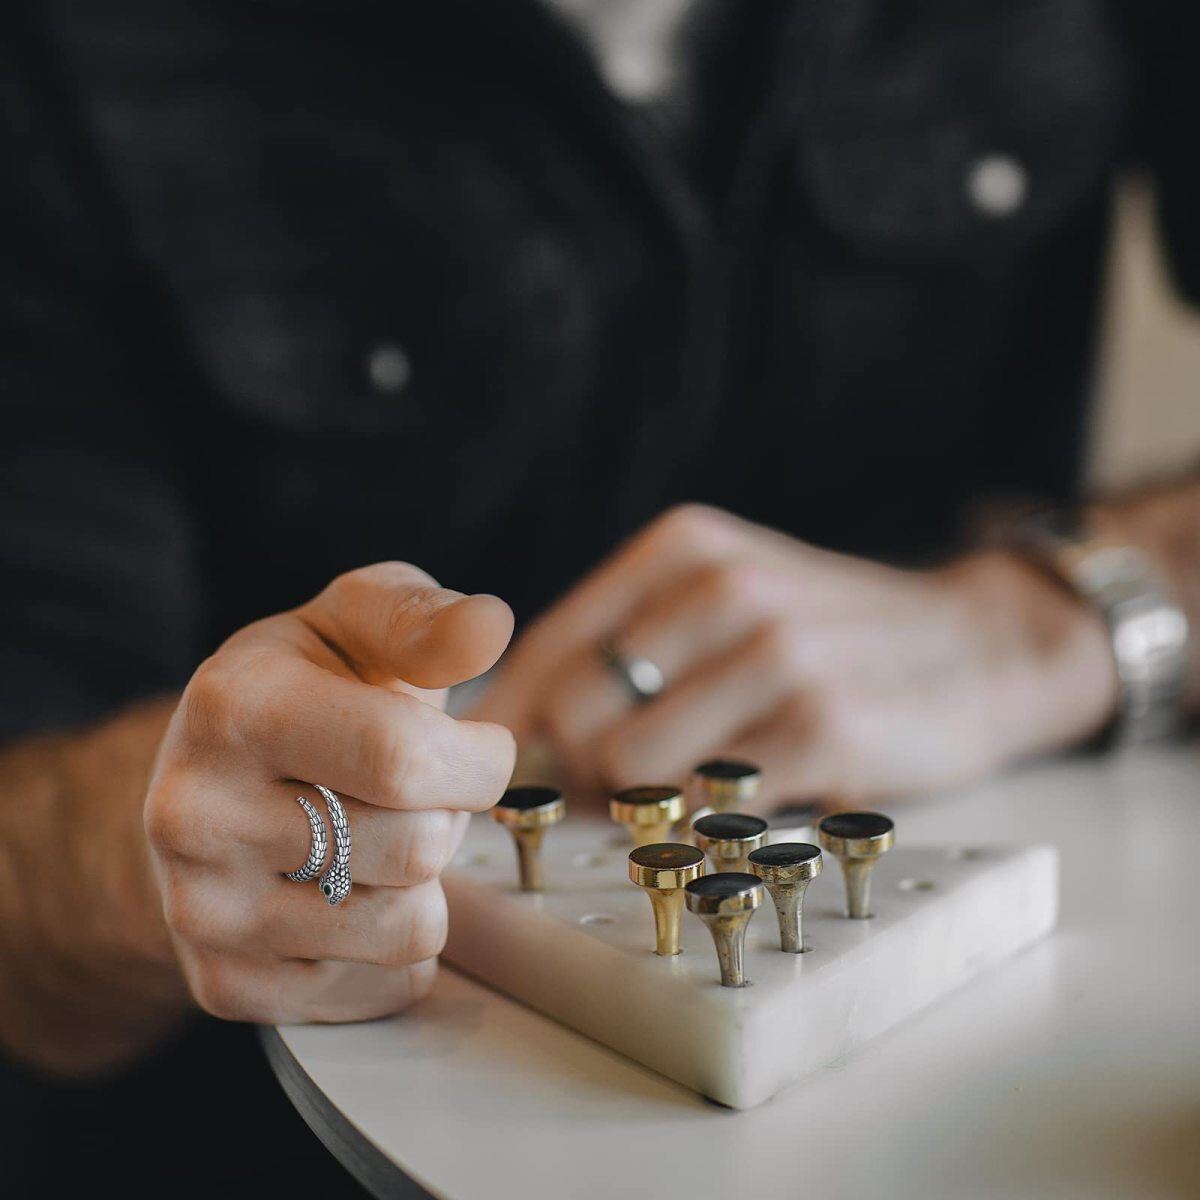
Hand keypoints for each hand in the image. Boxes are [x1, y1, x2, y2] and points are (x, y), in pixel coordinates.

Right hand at [145, 563, 514, 1023]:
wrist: (208, 776)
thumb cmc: (302, 689)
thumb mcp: (356, 622)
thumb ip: (423, 620)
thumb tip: (487, 625)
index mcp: (235, 708)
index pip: (403, 758)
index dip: (478, 760)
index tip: (480, 749)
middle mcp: (197, 814)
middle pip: (417, 847)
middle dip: (452, 817)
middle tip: (416, 794)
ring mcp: (202, 911)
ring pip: (409, 928)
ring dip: (429, 884)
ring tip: (384, 838)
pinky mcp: (225, 985)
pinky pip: (386, 988)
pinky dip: (400, 946)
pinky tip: (358, 891)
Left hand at [475, 505, 1116, 805]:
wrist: (976, 644)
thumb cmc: (825, 631)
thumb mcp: (725, 594)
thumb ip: (627, 643)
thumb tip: (515, 731)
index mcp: (682, 548)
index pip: (547, 647)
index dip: (511, 723)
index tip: (500, 771)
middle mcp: (721, 587)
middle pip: (574, 715)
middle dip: (580, 770)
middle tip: (619, 789)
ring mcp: (774, 655)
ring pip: (630, 767)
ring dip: (644, 802)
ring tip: (690, 793)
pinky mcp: (822, 728)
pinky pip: (710, 804)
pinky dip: (709, 821)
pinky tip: (746, 799)